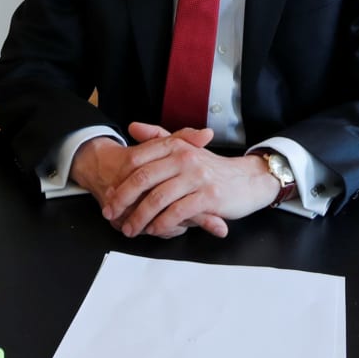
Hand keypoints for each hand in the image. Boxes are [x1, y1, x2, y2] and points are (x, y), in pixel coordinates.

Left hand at [89, 123, 280, 238]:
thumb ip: (159, 138)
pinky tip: (155, 230)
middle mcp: (185, 158)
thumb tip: (132, 127)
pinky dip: (162, 224)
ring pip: (158, 198)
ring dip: (140, 217)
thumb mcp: (186, 148)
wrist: (249, 180)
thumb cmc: (213, 169)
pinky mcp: (208, 197)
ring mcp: (197, 177)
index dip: (121, 180)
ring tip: (131, 229)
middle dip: (123, 200)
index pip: (139, 160)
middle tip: (111, 215)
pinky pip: (178, 213)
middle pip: (143, 179)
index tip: (109, 196)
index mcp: (176, 146)